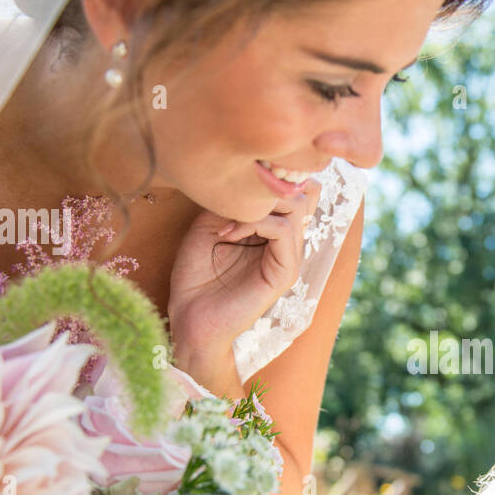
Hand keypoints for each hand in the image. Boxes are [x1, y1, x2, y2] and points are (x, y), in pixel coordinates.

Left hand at [167, 179, 320, 393]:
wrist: (191, 319)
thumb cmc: (196, 276)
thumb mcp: (209, 223)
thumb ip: (234, 201)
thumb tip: (252, 180)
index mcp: (274, 231)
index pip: (299, 190)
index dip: (276, 175)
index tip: (238, 184)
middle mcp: (287, 243)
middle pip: (304, 192)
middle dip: (267, 186)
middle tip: (232, 201)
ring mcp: (289, 259)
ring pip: (297, 207)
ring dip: (258, 205)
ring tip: (226, 223)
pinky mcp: (284, 274)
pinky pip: (284, 232)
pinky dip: (255, 223)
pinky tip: (228, 235)